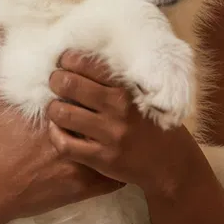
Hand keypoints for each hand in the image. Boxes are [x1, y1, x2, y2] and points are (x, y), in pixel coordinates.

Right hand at [0, 77, 119, 223]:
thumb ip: (3, 70)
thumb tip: (3, 39)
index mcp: (57, 110)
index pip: (91, 90)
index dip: (97, 86)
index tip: (97, 86)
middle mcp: (75, 133)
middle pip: (108, 115)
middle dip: (112, 112)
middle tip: (113, 109)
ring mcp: (82, 162)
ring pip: (115, 146)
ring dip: (117, 139)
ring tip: (120, 133)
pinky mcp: (83, 187)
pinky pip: (114, 177)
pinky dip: (116, 170)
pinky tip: (115, 163)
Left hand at [45, 52, 197, 194]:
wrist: (170, 163)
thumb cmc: (152, 124)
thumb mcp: (143, 95)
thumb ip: (117, 81)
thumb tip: (82, 60)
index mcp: (127, 89)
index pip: (88, 64)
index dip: (68, 59)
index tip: (63, 62)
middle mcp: (118, 109)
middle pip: (68, 84)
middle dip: (55, 80)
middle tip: (55, 83)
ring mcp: (109, 134)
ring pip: (62, 114)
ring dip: (53, 108)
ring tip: (55, 107)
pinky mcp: (102, 158)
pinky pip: (65, 144)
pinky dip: (55, 135)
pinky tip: (58, 130)